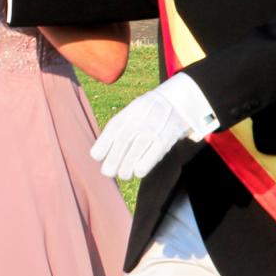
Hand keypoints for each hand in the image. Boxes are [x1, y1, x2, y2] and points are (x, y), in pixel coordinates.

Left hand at [90, 74, 215, 179]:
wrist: (179, 101)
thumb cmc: (150, 112)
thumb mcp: (134, 112)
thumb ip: (120, 128)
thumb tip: (102, 153)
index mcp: (131, 111)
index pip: (114, 127)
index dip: (103, 143)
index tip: (96, 157)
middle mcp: (141, 117)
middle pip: (124, 139)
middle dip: (113, 159)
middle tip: (108, 172)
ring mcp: (155, 126)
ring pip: (138, 147)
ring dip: (127, 165)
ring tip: (123, 175)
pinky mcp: (167, 136)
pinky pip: (155, 151)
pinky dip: (145, 164)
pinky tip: (138, 172)